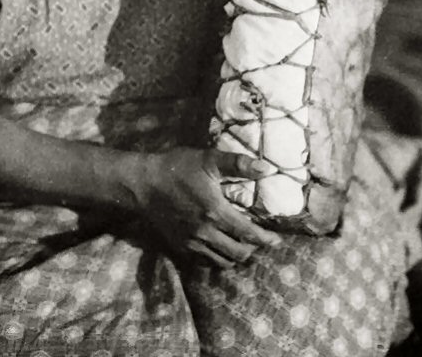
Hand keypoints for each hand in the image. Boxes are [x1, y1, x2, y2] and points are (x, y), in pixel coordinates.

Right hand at [134, 147, 281, 267]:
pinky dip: (217, 259)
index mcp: (215, 212)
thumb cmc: (178, 167)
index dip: (266, 239)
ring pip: (222, 261)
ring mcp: (192, 242)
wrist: (143, 183)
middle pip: (238, 253)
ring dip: (236, 256)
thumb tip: (266, 168)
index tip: (277, 241)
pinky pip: (204, 262)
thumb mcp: (208, 159)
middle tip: (259, 240)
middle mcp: (205, 232)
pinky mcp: (180, 247)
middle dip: (253, 249)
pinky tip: (220, 248)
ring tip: (242, 246)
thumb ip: (238, 164)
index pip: (248, 234)